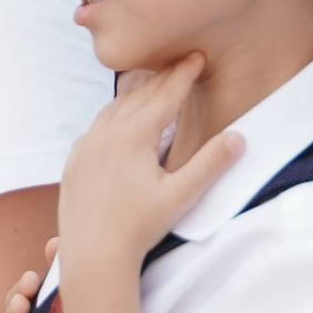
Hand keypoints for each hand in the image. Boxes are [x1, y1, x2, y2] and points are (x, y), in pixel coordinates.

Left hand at [54, 63, 239, 300]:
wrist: (92, 257)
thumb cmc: (138, 229)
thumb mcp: (180, 197)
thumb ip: (210, 164)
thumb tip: (238, 137)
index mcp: (132, 137)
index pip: (165, 95)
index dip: (183, 74)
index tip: (197, 55)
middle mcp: (105, 134)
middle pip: (139, 96)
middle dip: (163, 78)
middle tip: (181, 63)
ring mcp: (85, 147)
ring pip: (114, 108)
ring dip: (137, 94)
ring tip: (154, 84)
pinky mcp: (74, 161)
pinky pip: (96, 126)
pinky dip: (113, 114)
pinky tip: (120, 118)